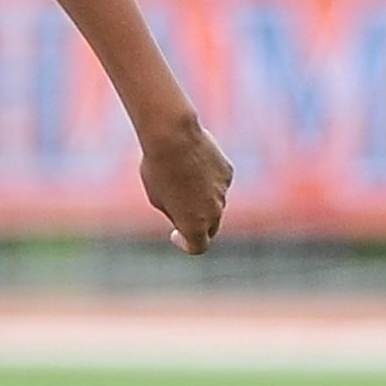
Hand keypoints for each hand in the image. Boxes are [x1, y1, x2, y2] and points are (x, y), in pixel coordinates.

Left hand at [140, 117, 232, 254]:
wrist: (173, 138)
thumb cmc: (157, 170)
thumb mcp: (157, 197)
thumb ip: (175, 212)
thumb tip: (185, 213)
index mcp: (194, 225)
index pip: (197, 247)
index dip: (184, 243)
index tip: (174, 233)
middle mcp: (214, 213)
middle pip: (210, 229)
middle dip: (197, 225)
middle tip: (180, 213)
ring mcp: (224, 192)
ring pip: (215, 204)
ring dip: (201, 200)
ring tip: (180, 179)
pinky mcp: (228, 173)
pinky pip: (218, 184)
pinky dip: (207, 181)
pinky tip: (192, 164)